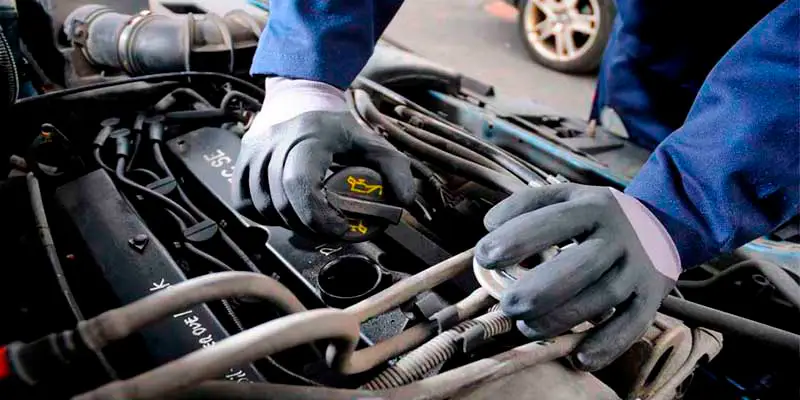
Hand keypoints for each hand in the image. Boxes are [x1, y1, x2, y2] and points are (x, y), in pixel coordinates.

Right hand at [231, 78, 414, 237]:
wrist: (301, 95)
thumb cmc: (336, 125)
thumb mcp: (372, 141)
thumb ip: (395, 169)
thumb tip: (404, 201)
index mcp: (308, 137)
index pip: (300, 184)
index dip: (317, 216)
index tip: (339, 228)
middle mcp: (275, 142)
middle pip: (281, 203)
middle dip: (308, 227)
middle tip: (330, 230)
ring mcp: (254, 151)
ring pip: (261, 206)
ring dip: (286, 223)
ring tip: (310, 222)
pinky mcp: (242, 160)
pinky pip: (243, 201)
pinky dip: (262, 215)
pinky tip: (284, 213)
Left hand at [475, 184, 680, 370]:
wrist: (660, 226)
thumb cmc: (594, 216)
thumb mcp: (568, 196)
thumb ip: (528, 204)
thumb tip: (491, 225)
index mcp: (594, 206)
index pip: (555, 219)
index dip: (518, 238)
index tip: (485, 256)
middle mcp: (620, 236)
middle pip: (581, 264)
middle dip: (539, 289)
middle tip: (507, 304)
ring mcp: (639, 267)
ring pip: (602, 298)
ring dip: (561, 319)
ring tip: (526, 327)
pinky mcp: (651, 297)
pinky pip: (633, 324)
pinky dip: (607, 345)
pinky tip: (579, 358)